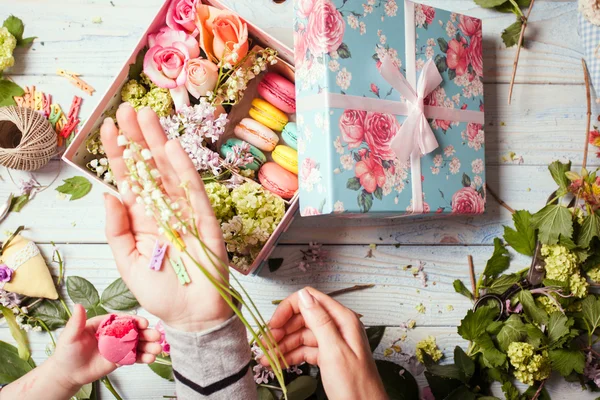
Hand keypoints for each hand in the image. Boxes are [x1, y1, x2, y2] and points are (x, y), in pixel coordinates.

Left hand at [51, 304, 160, 389]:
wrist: (67, 373)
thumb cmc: (67, 351)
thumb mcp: (70, 335)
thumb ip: (76, 322)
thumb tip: (78, 305)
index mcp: (106, 324)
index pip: (123, 320)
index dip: (135, 320)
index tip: (144, 322)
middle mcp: (115, 334)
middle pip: (134, 331)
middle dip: (147, 333)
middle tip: (156, 336)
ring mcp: (119, 347)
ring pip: (137, 344)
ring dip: (149, 346)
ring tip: (157, 349)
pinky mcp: (120, 359)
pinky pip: (134, 357)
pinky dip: (143, 358)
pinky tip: (150, 359)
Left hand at [101, 104, 231, 331]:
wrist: (190, 316)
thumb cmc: (159, 292)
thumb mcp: (126, 262)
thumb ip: (117, 230)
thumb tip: (108, 194)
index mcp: (143, 219)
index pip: (129, 179)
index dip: (119, 154)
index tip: (108, 128)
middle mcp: (163, 210)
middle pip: (149, 168)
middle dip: (138, 139)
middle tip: (127, 110)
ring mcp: (185, 213)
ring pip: (170, 172)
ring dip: (158, 144)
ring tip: (147, 116)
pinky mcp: (205, 221)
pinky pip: (193, 191)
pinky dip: (183, 169)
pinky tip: (172, 147)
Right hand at [261, 287, 386, 399]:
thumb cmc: (356, 385)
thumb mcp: (334, 351)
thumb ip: (319, 321)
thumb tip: (304, 295)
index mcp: (342, 319)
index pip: (310, 299)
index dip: (288, 309)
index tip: (273, 324)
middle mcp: (337, 327)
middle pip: (303, 318)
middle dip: (282, 329)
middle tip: (265, 344)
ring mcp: (332, 342)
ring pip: (301, 335)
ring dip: (282, 345)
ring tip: (266, 357)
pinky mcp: (327, 357)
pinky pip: (304, 350)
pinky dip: (290, 355)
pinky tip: (277, 362)